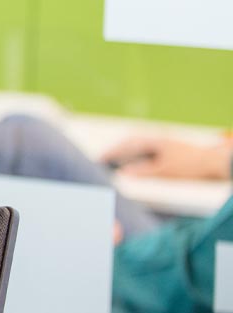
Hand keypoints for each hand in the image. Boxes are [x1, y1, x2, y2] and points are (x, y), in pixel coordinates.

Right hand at [101, 135, 232, 180]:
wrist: (213, 162)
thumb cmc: (189, 165)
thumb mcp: (163, 171)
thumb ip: (141, 171)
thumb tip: (122, 174)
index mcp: (152, 140)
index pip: (125, 144)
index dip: (110, 152)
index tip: (98, 159)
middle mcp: (156, 138)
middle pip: (129, 142)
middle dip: (116, 150)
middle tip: (103, 159)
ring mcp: (162, 142)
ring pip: (138, 146)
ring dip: (126, 152)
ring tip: (115, 162)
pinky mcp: (167, 149)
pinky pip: (145, 150)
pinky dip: (136, 155)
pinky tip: (135, 164)